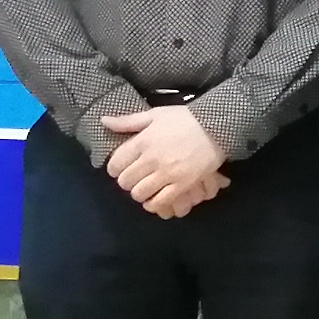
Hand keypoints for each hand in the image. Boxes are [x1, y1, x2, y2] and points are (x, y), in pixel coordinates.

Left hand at [101, 105, 226, 218]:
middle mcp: (151, 159)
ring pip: (139, 194)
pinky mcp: (182, 184)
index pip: (115, 164)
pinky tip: (155, 198)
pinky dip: (154, 203)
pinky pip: (160, 201)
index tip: (121, 168)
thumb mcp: (154, 115)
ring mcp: (167, 173)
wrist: (215, 127)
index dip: (115, 169)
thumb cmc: (183, 119)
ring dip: (139, 193)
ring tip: (145, 188)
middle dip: (126, 181)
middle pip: (125, 181)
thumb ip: (127, 121)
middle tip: (134, 178)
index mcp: (142, 141)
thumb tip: (103, 121)